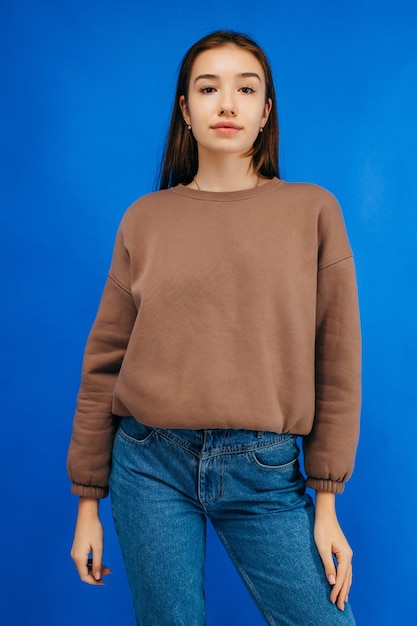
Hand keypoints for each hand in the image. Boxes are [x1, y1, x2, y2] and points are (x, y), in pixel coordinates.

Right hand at [70, 497, 110, 584]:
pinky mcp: (78, 548)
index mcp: (79, 558)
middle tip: (109, 571)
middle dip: (96, 574)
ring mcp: (75, 552)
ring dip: (94, 568)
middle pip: (84, 572)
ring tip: (106, 566)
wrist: (87, 515)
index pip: (84, 576)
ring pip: (84, 566)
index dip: (94, 581)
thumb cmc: (94, 529)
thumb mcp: (98, 547)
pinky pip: (84, 560)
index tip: (104, 582)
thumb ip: (97, 563)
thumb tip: (96, 577)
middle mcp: (75, 556)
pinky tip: (99, 560)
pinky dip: (91, 562)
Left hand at [314, 492, 352, 610]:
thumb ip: (328, 565)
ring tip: (343, 600)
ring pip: (348, 575)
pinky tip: (343, 583)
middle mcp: (349, 556)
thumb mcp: (322, 548)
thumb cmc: (322, 529)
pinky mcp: (343, 551)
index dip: (337, 590)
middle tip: (339, 607)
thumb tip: (332, 582)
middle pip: (347, 578)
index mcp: (345, 556)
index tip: (332, 601)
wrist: (325, 514)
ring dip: (345, 588)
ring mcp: (347, 554)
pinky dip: (345, 579)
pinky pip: (346, 570)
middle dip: (343, 593)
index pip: (341, 578)